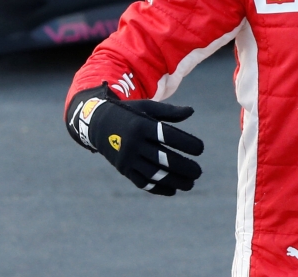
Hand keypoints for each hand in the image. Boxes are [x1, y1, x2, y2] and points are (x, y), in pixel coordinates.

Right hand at [66, 85, 203, 195]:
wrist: (97, 123)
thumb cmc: (129, 113)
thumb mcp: (147, 107)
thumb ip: (169, 111)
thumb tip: (191, 111)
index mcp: (141, 125)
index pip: (167, 136)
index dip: (185, 143)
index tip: (200, 149)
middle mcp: (133, 143)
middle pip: (162, 158)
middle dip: (182, 167)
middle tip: (198, 172)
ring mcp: (126, 158)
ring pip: (153, 173)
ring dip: (173, 181)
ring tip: (190, 184)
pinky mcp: (123, 169)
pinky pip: (141, 181)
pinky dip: (157, 188)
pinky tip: (173, 190)